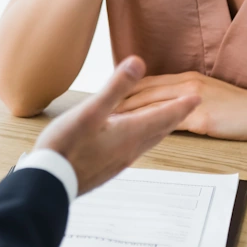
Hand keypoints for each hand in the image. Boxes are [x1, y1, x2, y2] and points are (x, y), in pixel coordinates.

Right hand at [35, 56, 199, 194]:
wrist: (49, 183)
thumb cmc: (66, 145)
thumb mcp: (90, 111)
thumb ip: (116, 87)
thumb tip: (138, 62)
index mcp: (129, 133)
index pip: (163, 116)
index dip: (181, 105)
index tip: (197, 97)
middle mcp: (129, 149)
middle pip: (159, 130)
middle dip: (175, 116)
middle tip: (189, 107)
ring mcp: (118, 161)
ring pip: (147, 141)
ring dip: (160, 128)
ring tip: (166, 120)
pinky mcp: (107, 168)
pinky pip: (134, 149)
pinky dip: (143, 138)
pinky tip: (132, 139)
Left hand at [115, 72, 246, 141]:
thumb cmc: (242, 108)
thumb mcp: (210, 96)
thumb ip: (187, 99)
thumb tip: (166, 110)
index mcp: (187, 79)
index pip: (147, 83)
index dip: (124, 91)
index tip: (104, 99)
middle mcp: (187, 84)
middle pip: (143, 91)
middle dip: (117, 100)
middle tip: (94, 112)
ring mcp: (193, 99)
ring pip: (152, 103)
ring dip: (127, 113)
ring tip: (105, 123)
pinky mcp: (202, 117)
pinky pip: (169, 121)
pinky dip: (148, 126)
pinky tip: (133, 135)